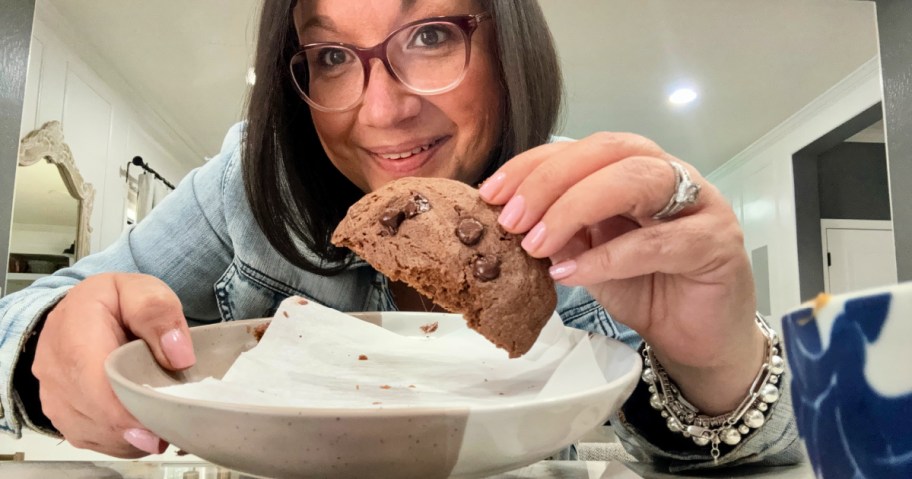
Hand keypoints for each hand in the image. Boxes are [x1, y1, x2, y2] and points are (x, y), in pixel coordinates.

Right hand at [32, 273, 195, 456]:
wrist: (78, 310)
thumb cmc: (113, 301)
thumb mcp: (141, 289)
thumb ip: (159, 313)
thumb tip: (179, 356)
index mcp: (75, 332)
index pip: (96, 384)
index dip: (127, 412)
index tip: (159, 426)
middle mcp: (56, 368)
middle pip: (97, 415)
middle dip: (138, 427)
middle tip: (172, 427)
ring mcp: (55, 394)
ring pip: (94, 433)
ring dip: (130, 437)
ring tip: (161, 425)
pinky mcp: (61, 412)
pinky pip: (89, 438)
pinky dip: (119, 440)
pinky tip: (142, 429)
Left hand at [479, 132, 763, 413]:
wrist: (698, 339)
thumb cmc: (647, 289)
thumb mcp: (589, 255)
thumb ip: (561, 231)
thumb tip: (510, 216)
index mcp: (634, 168)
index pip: (581, 149)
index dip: (532, 165)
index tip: (491, 194)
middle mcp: (670, 173)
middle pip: (608, 152)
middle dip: (550, 181)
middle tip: (511, 220)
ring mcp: (700, 203)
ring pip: (635, 180)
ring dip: (575, 208)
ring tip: (536, 244)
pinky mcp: (717, 243)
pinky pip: (657, 242)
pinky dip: (607, 257)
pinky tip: (571, 274)